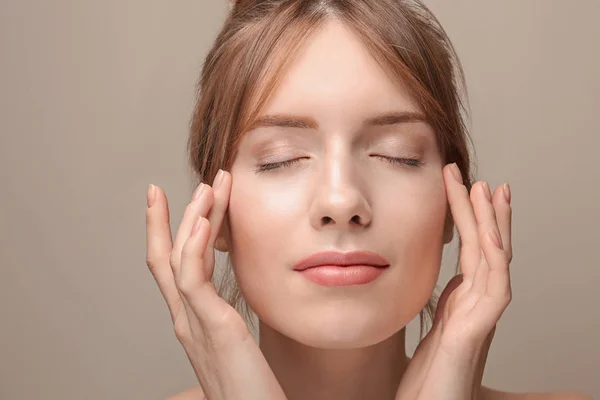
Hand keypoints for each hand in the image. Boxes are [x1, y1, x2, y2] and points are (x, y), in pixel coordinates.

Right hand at [145, 170, 286, 399]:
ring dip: (191, 218)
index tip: (178, 201)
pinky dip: (193, 247)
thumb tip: (231, 307)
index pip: (173, 267)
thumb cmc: (251, 390)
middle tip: (187, 183)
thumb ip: (225, 323)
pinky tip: (204, 221)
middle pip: (166, 256)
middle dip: (173, 216)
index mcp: (192, 321)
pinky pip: (193, 281)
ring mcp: (193, 324)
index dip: (170, 232)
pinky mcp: (212, 329)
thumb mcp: (234, 347)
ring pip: (179, 258)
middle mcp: (185, 320)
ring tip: (208, 186)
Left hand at [396, 163, 512, 399]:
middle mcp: (475, 303)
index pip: (467, 250)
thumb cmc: (426, 378)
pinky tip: (491, 235)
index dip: (465, 218)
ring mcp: (481, 315)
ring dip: (492, 223)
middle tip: (480, 178)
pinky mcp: (478, 329)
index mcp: (461, 301)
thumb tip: (432, 282)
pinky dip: (495, 257)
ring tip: (487, 189)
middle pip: (485, 247)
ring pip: (494, 259)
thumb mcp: (428, 329)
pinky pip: (494, 286)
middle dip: (483, 211)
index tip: (458, 187)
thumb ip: (435, 304)